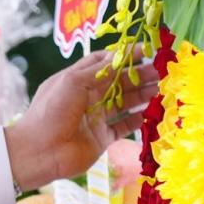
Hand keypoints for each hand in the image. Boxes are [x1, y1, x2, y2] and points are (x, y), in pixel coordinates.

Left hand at [3, 49, 163, 191]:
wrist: (38, 152)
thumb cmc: (50, 111)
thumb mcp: (72, 82)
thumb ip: (99, 70)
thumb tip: (121, 56)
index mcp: (78, 79)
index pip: (106, 63)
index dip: (126, 56)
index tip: (149, 51)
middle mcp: (88, 97)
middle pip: (120, 82)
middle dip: (141, 76)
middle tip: (164, 71)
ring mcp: (96, 118)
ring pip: (125, 103)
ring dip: (144, 96)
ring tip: (164, 89)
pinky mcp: (102, 138)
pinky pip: (124, 126)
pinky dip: (140, 119)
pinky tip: (155, 112)